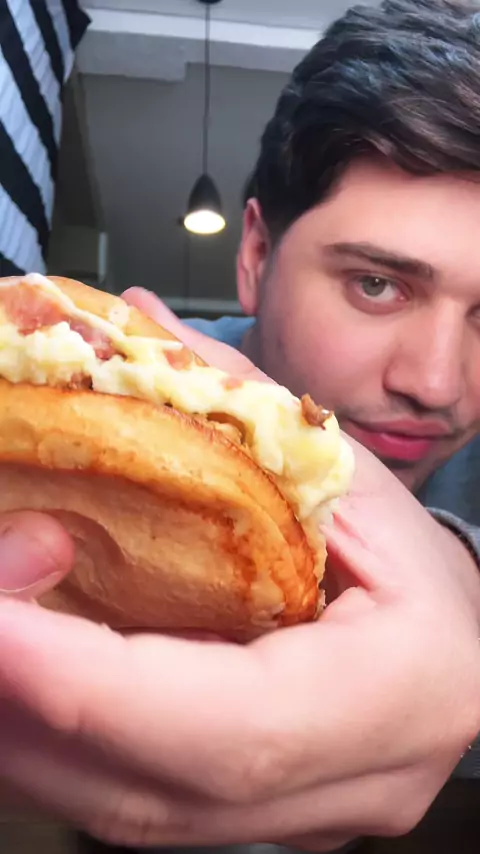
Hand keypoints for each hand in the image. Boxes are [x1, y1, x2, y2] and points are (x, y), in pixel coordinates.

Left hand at [0, 291, 478, 852]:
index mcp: (394, 692)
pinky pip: (130, 809)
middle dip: (27, 709)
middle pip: (152, 792)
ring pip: (126, 820)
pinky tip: (18, 688)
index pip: (229, 725)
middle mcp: (347, 784)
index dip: (90, 684)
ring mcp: (295, 824)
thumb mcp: (351, 481)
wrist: (463, 662)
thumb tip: (136, 326)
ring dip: (24, 735)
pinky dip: (55, 749)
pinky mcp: (251, 824)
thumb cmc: (418, 571)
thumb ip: (243, 407)